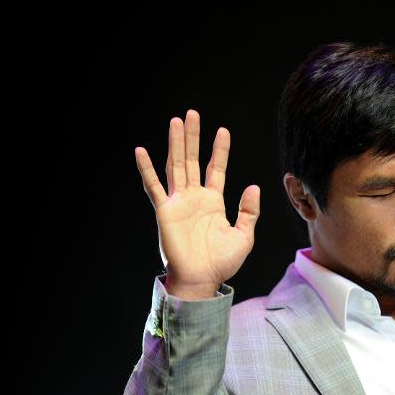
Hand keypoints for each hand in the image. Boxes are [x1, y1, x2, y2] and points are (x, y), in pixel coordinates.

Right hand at [134, 109, 259, 299]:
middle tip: (193, 114)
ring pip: (176, 166)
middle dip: (194, 137)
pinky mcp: (165, 211)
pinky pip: (153, 187)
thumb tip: (254, 186)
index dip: (219, 150)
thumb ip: (249, 211)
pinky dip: (146, 169)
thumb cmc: (222, 262)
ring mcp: (179, 202)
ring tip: (176, 121)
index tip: (223, 131)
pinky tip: (141, 151)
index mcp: (213, 202)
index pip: (216, 169)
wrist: (202, 281)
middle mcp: (194, 198)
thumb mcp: (244, 235)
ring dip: (176, 144)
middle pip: (193, 160)